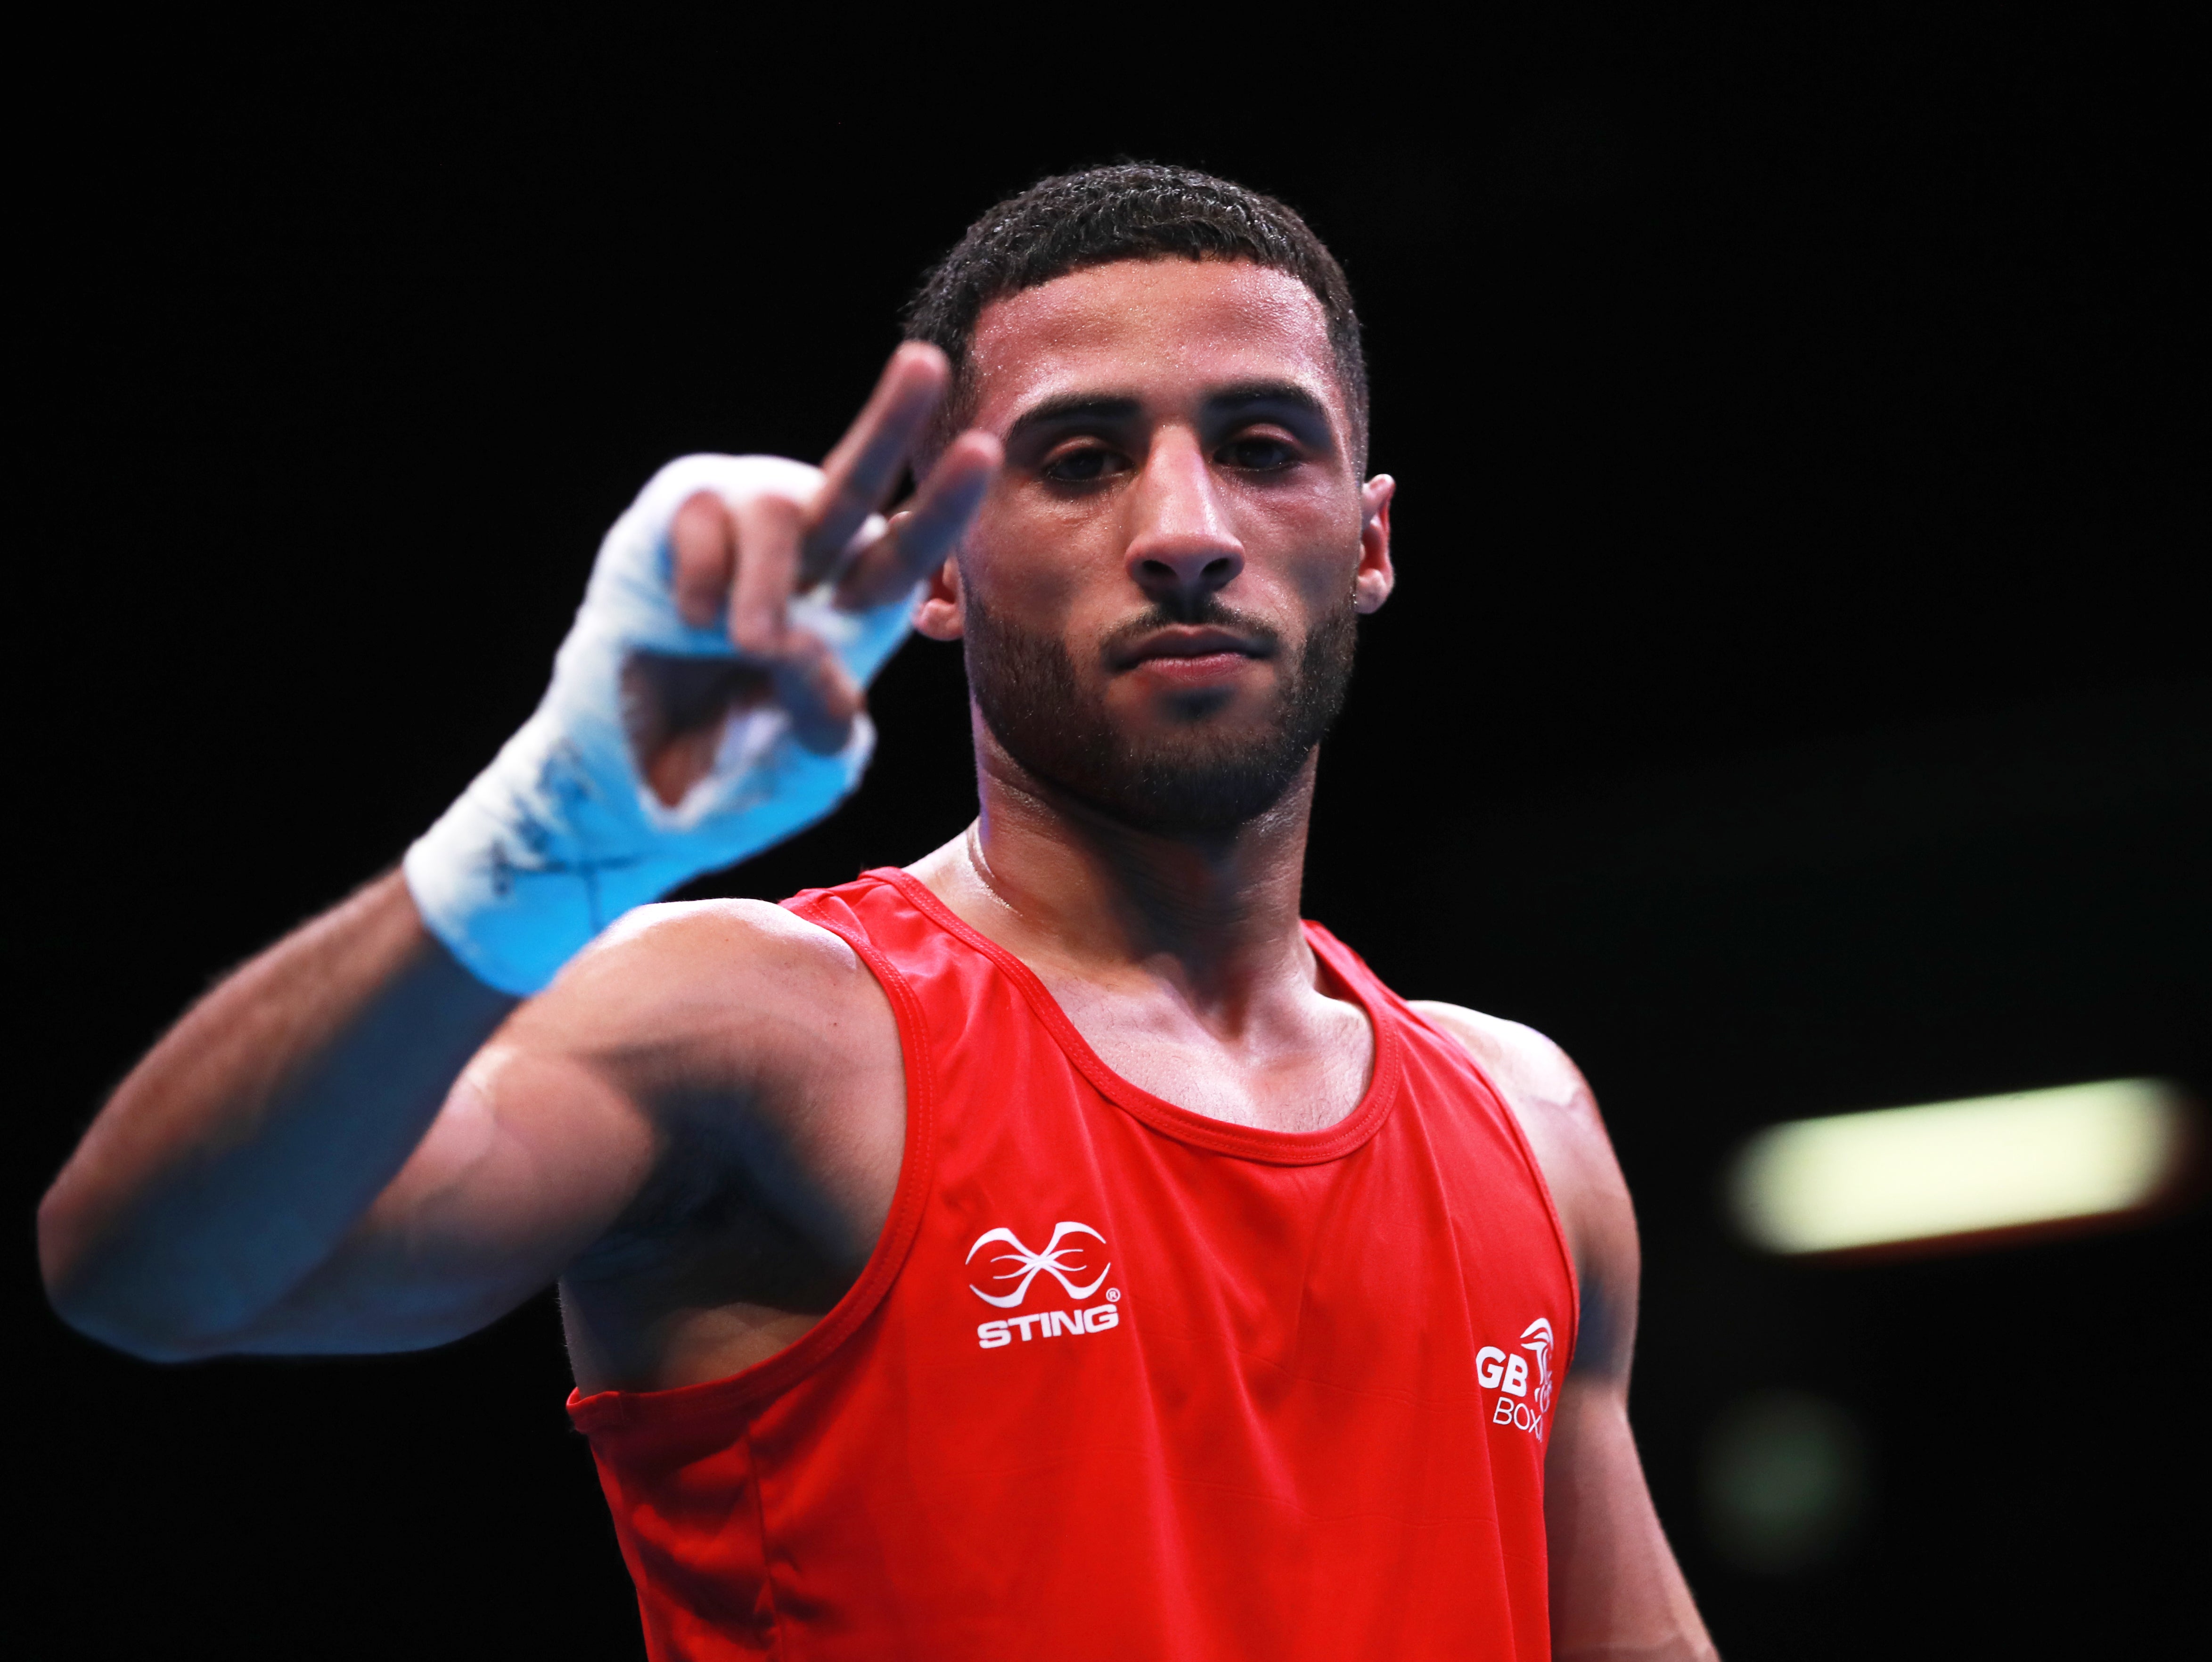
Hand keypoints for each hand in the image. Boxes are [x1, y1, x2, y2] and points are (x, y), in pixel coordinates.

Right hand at [403, 343, 999, 994]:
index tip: (983, 447)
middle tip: (926, 365)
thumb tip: (810, 650)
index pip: (910, 551)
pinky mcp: (670, 524)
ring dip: (766, 584)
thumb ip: (827, 722)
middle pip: (855, 481)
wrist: (627, 792)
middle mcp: (804, 559)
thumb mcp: (801, 773)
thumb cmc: (728, 776)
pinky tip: (684, 628)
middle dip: (890, 423)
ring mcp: (736, 533)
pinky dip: (700, 585)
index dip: (943, 505)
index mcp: (851, 611)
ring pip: (776, 510)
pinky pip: (700, 522)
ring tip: (743, 643)